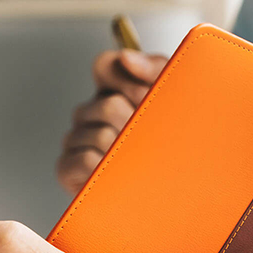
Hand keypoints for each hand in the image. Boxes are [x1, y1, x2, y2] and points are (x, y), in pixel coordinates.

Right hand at [57, 49, 166, 194]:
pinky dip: (105, 169)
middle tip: (155, 138)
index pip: (105, 65)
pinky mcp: (67, 168)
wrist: (185, 195)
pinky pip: (84, 159)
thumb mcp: (180, 99)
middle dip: (137, 122)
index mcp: (115, 91)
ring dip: (126, 151)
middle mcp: (91, 113)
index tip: (148, 94)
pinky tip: (118, 176)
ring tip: (140, 163)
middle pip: (108, 104)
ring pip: (100, 134)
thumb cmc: (179, 144)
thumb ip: (155, 68)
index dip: (126, 78)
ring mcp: (77, 140)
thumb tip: (126, 58)